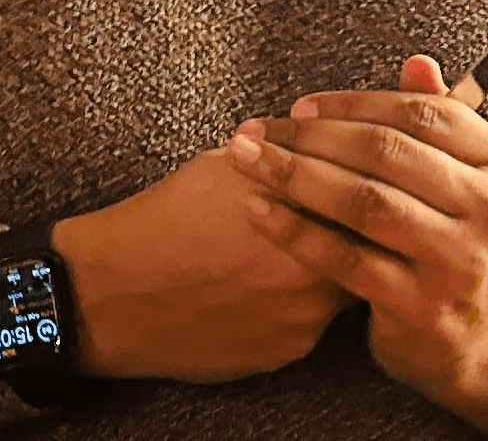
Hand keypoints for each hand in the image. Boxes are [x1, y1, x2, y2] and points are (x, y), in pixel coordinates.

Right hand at [51, 146, 353, 382]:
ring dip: (336, 263)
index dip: (371, 180)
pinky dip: (304, 299)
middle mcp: (315, 267)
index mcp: (303, 210)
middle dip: (364, 225)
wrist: (116, 294)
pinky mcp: (288, 350)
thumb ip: (287, 154)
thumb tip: (321, 138)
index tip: (367, 172)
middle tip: (350, 209)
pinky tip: (274, 281)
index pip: (369, 192)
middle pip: (371, 242)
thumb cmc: (167, 218)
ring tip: (300, 245)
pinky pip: (315, 319)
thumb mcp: (229, 165)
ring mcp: (305, 316)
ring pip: (347, 285)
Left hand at [222, 55, 487, 406]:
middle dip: (311, 136)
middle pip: (387, 153)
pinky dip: (296, 230)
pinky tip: (258, 210)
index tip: (299, 107)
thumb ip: (434, 122)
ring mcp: (460, 261)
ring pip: (364, 201)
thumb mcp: (459, 180)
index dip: (354, 104)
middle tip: (256, 130)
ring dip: (295, 175)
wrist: (475, 342)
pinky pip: (346, 258)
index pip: (421, 113)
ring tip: (247, 160)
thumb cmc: (452, 242)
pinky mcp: (422, 307)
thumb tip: (417, 63)